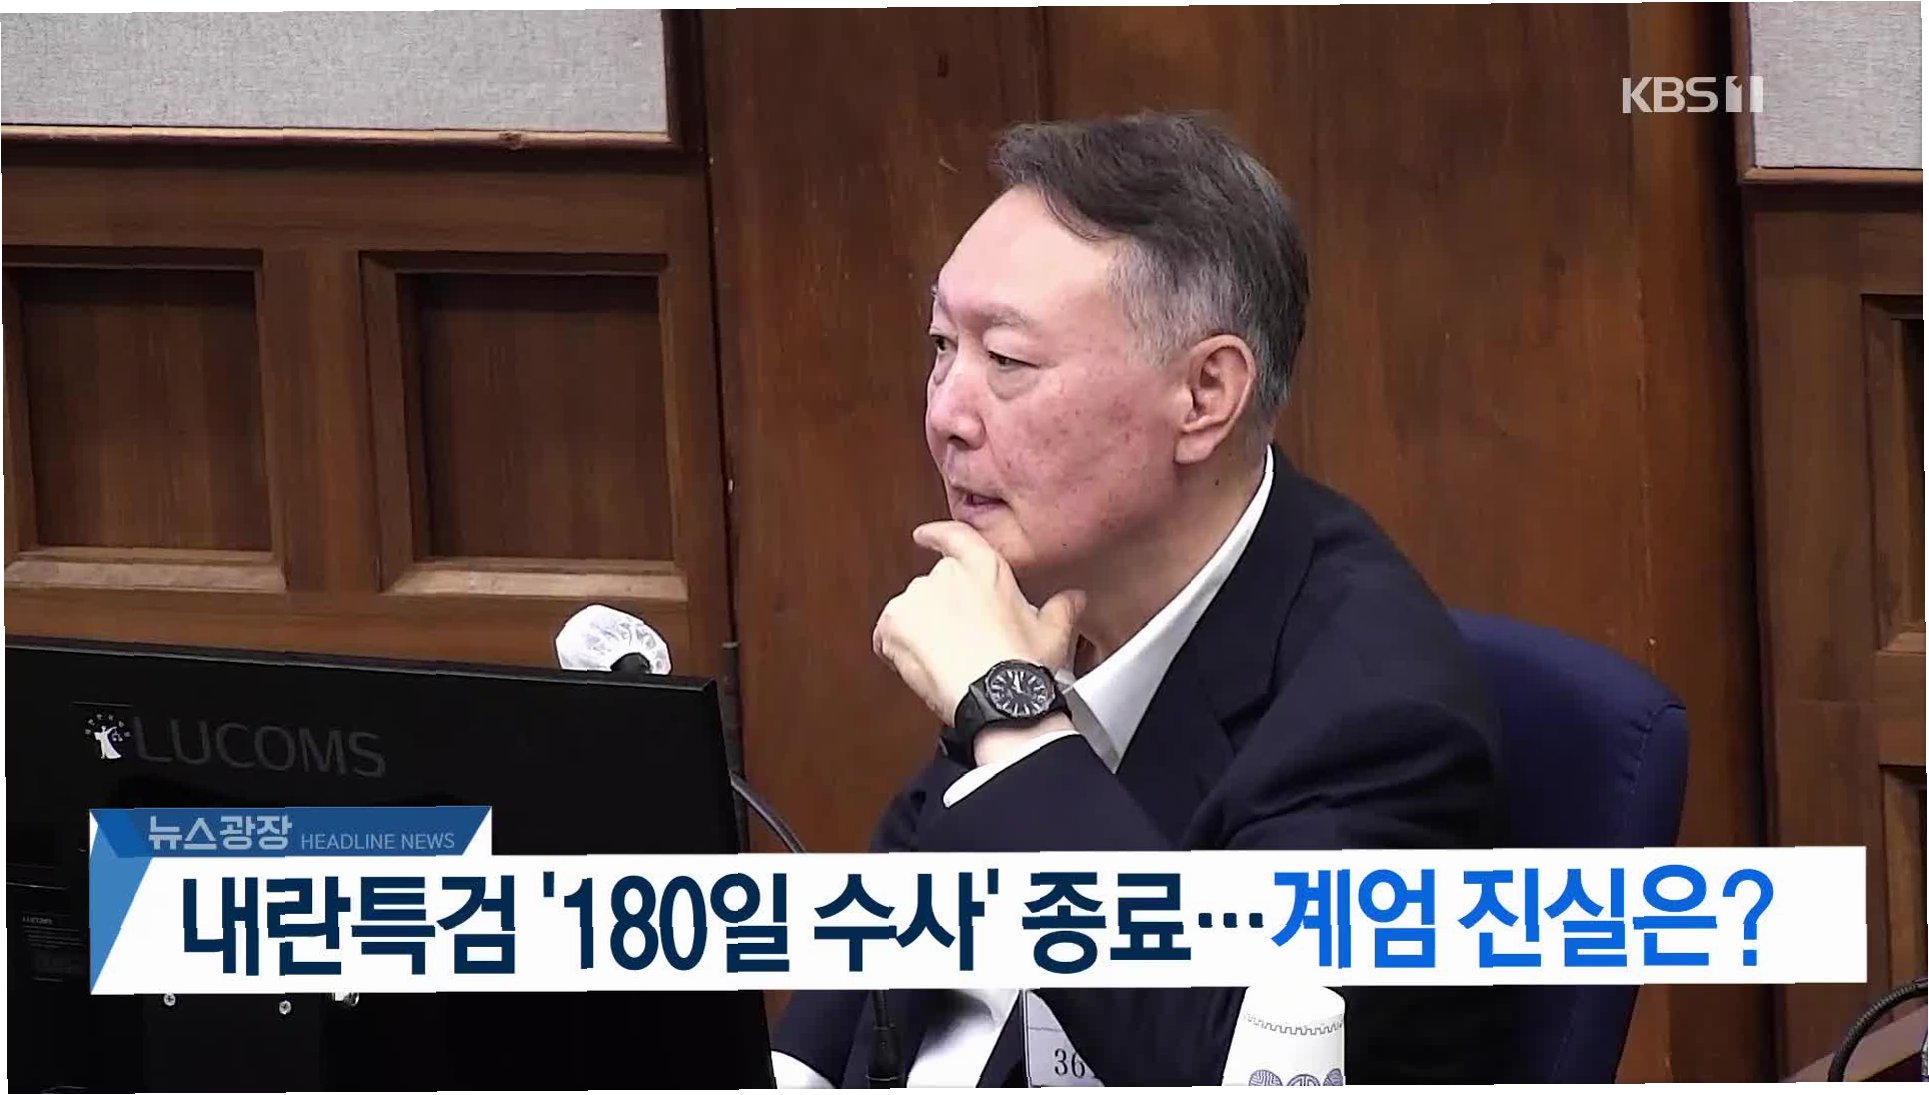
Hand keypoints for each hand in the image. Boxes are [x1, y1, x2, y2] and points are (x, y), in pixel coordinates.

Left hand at [872, 521, 1085, 724]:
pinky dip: (895, 650)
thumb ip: (1062, 608)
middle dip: (941, 612)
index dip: (937, 534)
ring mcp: (917, 597)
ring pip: (909, 611)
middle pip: (934, 586)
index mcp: (984, 567)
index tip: (925, 535)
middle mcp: (947, 575)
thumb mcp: (1054, 632)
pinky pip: (886, 635)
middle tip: (961, 643)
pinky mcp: (894, 624)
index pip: (955, 536)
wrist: (996, 697)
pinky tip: (921, 668)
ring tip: (946, 661)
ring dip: (920, 631)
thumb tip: (1074, 600)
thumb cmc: (1023, 665)